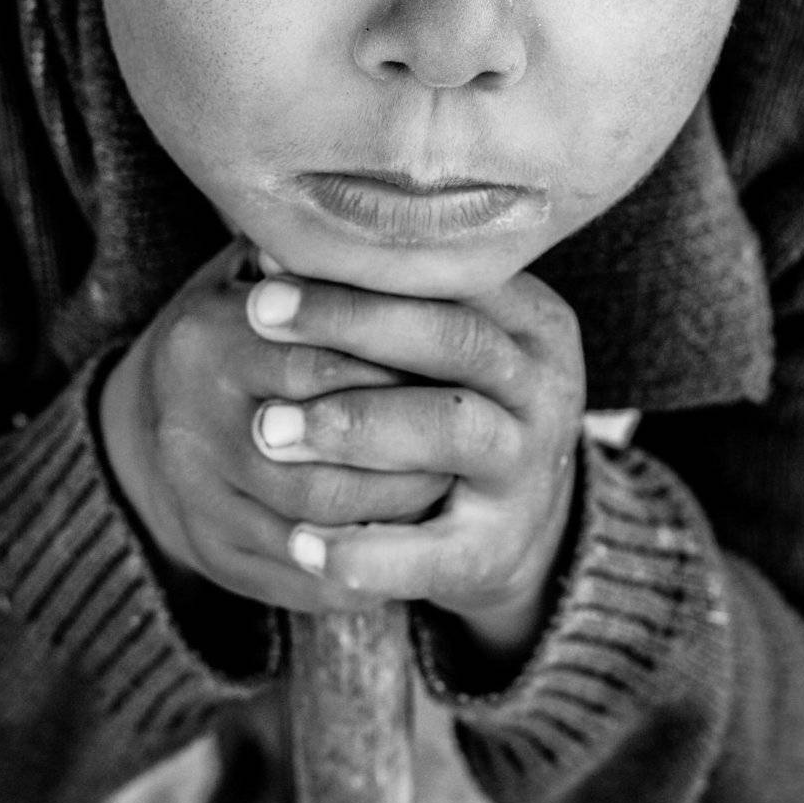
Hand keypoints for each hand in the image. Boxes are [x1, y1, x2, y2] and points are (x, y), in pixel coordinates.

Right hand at [98, 238, 452, 613]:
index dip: (394, 370)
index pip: (317, 365)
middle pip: (324, 457)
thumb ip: (316, 261)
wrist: (151, 417)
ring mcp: (198, 504)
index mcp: (204, 346)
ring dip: (398, 510)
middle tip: (472, 437)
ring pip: (321, 521)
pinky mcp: (216, 558)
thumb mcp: (255, 274)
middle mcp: (190, 430)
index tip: (456, 368)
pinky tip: (414, 536)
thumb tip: (402, 232)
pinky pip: (304, 575)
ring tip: (454, 483)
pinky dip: (369, 560)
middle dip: (408, 451)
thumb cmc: (234, 327)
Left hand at [248, 265, 585, 661]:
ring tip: (270, 427)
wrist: (521, 516)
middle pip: (455, 342)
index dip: (366, 268)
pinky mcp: (496, 550)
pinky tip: (301, 542)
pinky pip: (436, 554)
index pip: (455, 276)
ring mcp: (525, 473)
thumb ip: (389, 295)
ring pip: (450, 433)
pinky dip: (369, 553)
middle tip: (261, 318)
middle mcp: (542, 392)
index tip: (276, 263)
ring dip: (357, 427)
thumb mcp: (452, 338)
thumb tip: (274, 248)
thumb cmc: (462, 397)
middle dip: (352, 324)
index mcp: (534, 325)